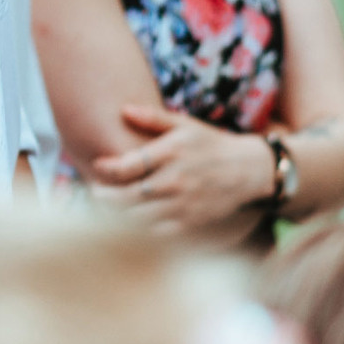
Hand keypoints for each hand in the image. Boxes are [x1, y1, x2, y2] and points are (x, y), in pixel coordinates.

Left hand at [87, 105, 278, 239]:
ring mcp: (183, 204)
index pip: (130, 165)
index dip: (109, 167)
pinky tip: (127, 224)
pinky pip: (157, 234)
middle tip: (94, 192)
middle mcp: (176, 180)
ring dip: (117, 216)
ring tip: (104, 209)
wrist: (249, 170)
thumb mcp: (185, 125)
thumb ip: (153, 118)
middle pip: (129, 196)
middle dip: (105, 196)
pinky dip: (139, 232)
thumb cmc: (211, 144)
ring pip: (139, 218)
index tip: (97, 165)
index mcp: (172, 153)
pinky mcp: (190, 222)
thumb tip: (123, 109)